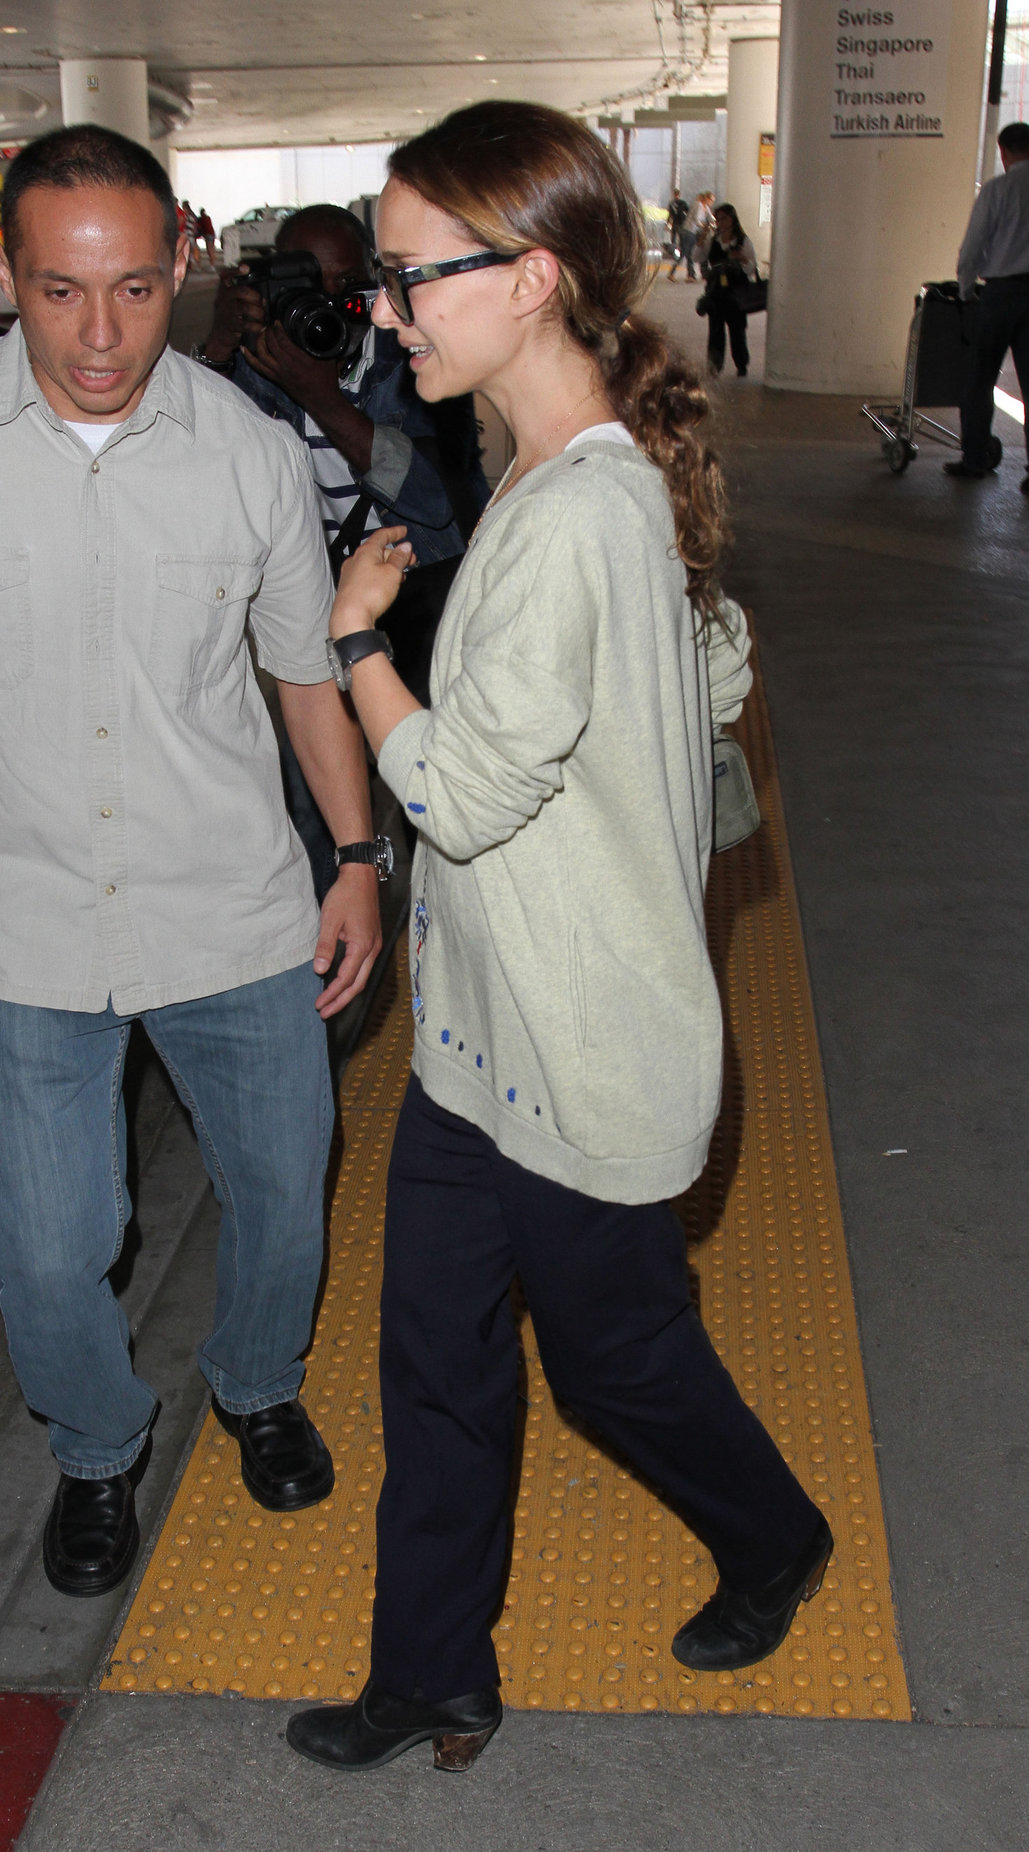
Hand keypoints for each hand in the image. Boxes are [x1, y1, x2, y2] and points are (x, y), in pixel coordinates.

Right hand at [203, 268, 265, 365]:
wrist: (219, 337)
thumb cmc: (229, 318)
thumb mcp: (230, 303)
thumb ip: (242, 297)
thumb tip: (262, 299)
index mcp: (223, 292)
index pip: (225, 277)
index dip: (235, 271)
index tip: (246, 268)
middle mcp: (223, 300)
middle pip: (241, 291)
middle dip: (256, 296)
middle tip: (261, 304)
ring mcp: (226, 313)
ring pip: (246, 308)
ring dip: (259, 312)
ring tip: (262, 317)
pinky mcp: (231, 326)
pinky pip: (247, 325)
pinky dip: (257, 326)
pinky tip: (260, 327)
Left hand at [246, 319, 341, 419]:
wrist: (321, 400)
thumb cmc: (326, 380)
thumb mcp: (328, 359)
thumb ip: (322, 345)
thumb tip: (323, 331)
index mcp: (298, 359)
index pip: (282, 339)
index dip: (277, 328)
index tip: (277, 322)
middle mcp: (286, 365)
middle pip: (270, 344)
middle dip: (268, 332)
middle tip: (269, 325)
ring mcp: (278, 373)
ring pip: (261, 354)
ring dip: (259, 341)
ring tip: (261, 333)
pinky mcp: (275, 379)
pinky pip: (258, 367)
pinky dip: (249, 358)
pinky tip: (244, 349)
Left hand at [313, 863, 381, 1017]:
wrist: (361, 876)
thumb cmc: (346, 895)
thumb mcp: (330, 920)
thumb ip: (325, 946)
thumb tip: (320, 970)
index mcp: (363, 946)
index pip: (346, 979)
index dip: (332, 994)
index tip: (319, 1005)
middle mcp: (372, 949)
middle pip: (358, 984)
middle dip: (341, 1001)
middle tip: (325, 1012)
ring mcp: (374, 945)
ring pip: (362, 977)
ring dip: (347, 992)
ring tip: (332, 1002)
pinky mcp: (372, 940)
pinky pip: (363, 967)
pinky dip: (352, 979)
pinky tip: (342, 982)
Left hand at [330, 526, 414, 637]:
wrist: (350, 617)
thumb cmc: (370, 594)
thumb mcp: (392, 573)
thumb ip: (399, 558)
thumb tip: (405, 547)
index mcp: (366, 551)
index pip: (381, 535)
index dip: (394, 533)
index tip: (403, 531)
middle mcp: (355, 559)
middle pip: (378, 550)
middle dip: (395, 554)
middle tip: (410, 560)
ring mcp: (350, 574)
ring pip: (373, 564)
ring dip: (388, 567)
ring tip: (401, 575)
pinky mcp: (349, 587)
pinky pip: (367, 576)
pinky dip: (379, 576)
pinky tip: (386, 584)